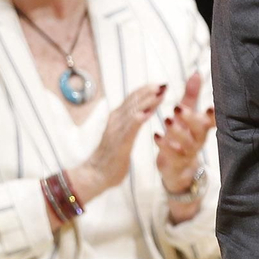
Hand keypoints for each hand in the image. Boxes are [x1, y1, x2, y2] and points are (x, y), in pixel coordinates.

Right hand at [69, 83, 167, 200]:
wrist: (95, 175)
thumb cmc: (110, 158)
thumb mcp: (122, 136)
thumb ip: (129, 125)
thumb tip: (141, 114)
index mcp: (116, 118)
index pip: (132, 99)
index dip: (145, 91)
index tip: (159, 84)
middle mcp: (115, 120)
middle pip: (133, 100)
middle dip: (149, 91)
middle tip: (164, 84)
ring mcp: (116, 130)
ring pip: (133, 110)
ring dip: (148, 100)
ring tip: (160, 92)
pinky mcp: (120, 141)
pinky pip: (130, 127)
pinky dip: (139, 118)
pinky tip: (148, 112)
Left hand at [154, 72, 215, 193]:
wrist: (177, 167)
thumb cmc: (183, 134)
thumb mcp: (187, 113)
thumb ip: (192, 94)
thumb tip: (197, 72)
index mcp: (203, 126)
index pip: (213, 120)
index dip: (214, 115)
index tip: (211, 107)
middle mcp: (198, 140)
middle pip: (200, 130)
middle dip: (191, 119)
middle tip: (178, 108)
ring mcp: (188, 153)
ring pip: (187, 144)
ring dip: (177, 132)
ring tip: (167, 120)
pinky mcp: (176, 163)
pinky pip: (172, 156)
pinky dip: (164, 146)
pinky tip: (156, 136)